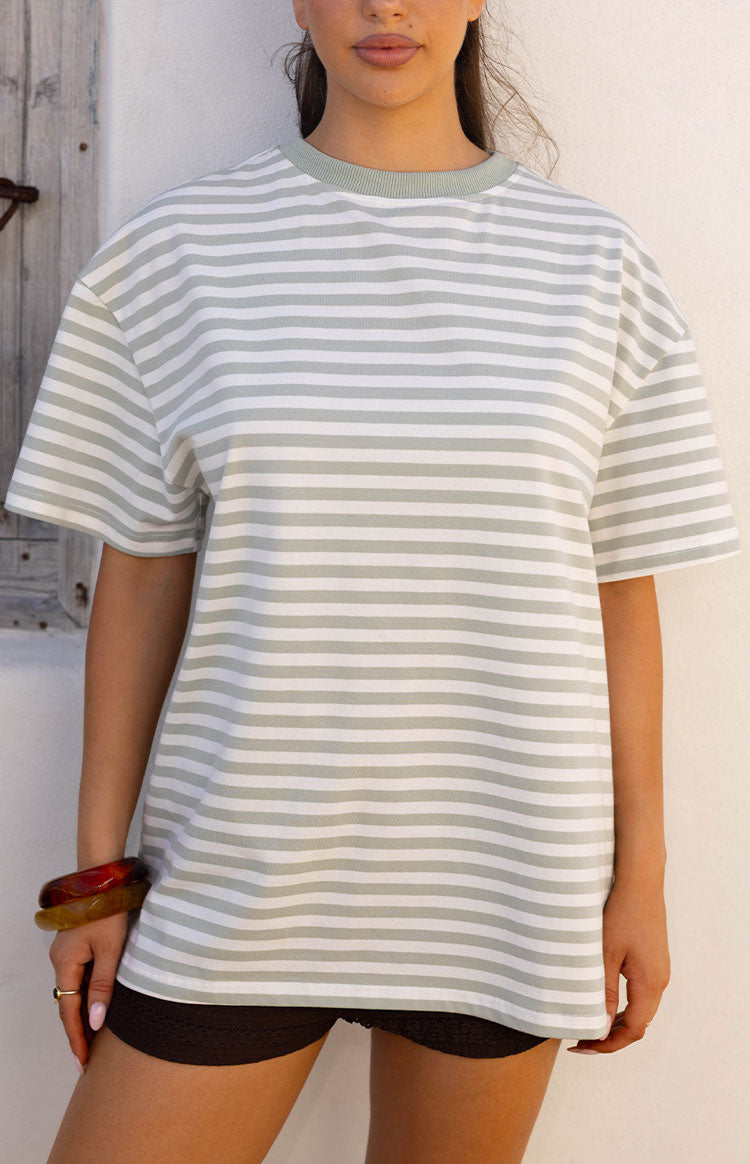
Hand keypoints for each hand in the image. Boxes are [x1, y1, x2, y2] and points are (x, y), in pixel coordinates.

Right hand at [49, 910, 128, 1072]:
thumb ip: (103, 986)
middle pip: (68, 1004)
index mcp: (65, 964)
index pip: (69, 1011)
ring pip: (73, 991)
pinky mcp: (77, 944)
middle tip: (88, 1059)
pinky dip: (86, 996)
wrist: (102, 879)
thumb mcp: (110, 950)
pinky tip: (97, 1006)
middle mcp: (61, 961)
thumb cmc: (108, 910)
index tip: (83, 1062)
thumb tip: (95, 1022)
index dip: (77, 1038)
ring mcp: (67, 952)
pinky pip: (79, 977)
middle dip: (77, 1032)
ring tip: (94, 1040)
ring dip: (82, 1014)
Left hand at [567, 879, 669, 1054]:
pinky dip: (624, 1005)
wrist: (640, 882)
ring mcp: (659, 970)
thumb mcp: (606, 954)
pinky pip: (642, 993)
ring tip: (589, 1021)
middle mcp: (660, 981)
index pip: (634, 1031)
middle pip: (639, 1024)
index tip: (584, 1046)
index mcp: (650, 983)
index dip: (609, 1044)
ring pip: (641, 1009)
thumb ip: (605, 992)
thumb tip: (603, 1027)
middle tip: (581, 1038)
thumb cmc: (621, 913)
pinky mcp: (654, 960)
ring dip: (618, 1021)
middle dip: (611, 1036)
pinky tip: (603, 999)